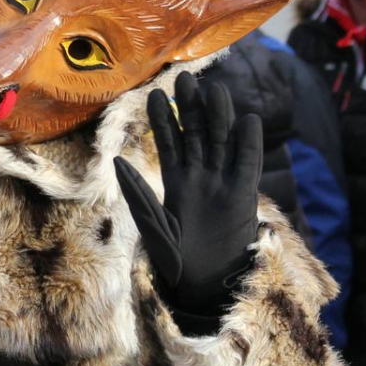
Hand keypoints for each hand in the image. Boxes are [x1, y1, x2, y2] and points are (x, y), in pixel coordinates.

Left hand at [114, 72, 261, 325]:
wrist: (204, 286)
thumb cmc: (174, 262)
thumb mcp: (152, 227)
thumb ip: (139, 194)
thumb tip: (117, 160)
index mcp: (177, 182)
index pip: (170, 143)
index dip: (163, 120)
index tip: (153, 94)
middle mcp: (201, 178)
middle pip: (197, 135)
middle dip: (190, 108)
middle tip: (183, 80)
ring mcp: (223, 183)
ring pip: (221, 142)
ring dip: (219, 117)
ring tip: (214, 90)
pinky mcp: (244, 196)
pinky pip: (248, 165)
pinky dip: (249, 144)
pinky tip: (247, 121)